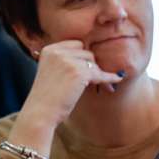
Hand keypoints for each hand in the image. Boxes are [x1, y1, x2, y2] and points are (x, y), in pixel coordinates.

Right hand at [9, 41, 123, 152]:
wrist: (40, 113)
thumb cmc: (47, 97)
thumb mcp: (51, 72)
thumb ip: (65, 62)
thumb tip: (91, 59)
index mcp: (50, 49)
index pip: (76, 45)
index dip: (83, 57)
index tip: (89, 68)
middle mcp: (58, 52)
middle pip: (87, 53)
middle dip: (92, 67)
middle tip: (95, 80)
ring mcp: (68, 61)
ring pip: (93, 63)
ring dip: (96, 75)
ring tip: (97, 86)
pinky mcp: (79, 73)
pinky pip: (100, 74)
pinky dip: (108, 78)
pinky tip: (117, 79)